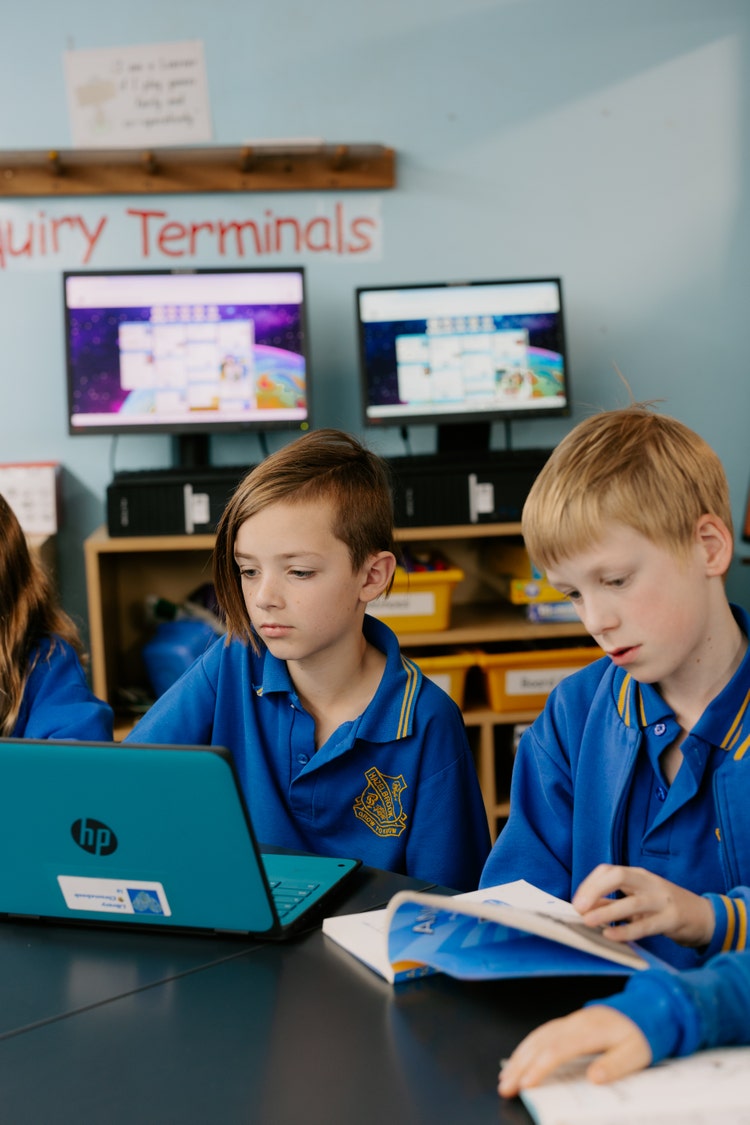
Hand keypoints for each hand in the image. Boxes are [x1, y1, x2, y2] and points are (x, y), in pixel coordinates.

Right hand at [498, 1006, 651, 1095]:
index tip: (526, 1084)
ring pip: (537, 1037)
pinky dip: (526, 1047)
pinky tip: (519, 1059)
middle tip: (505, 1087)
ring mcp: (569, 1022)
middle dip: (520, 1065)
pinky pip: (541, 1033)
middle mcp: (574, 1024)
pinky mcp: (567, 1024)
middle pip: (540, 1043)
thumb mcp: (636, 1054)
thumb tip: (593, 1078)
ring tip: (505, 1077)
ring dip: (519, 1057)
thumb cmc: (638, 1034)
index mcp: (590, 1031)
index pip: (558, 1049)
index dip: (540, 1067)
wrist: (642, 1009)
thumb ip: (615, 1065)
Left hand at [572, 864, 714, 946]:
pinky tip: (611, 936)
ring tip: (588, 922)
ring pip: (632, 902)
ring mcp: (661, 900)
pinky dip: (626, 931)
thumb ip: (614, 903)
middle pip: (618, 875)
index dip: (589, 884)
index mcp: (638, 875)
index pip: (609, 870)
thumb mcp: (638, 900)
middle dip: (595, 889)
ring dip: (607, 911)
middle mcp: (649, 882)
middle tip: (579, 907)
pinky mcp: (672, 919)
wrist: (704, 916)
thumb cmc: (664, 908)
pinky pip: (645, 925)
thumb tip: (585, 910)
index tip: (577, 901)